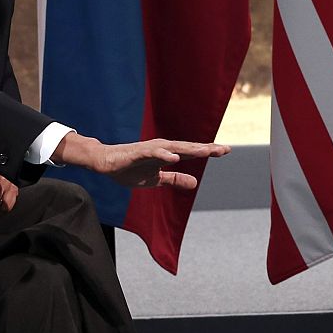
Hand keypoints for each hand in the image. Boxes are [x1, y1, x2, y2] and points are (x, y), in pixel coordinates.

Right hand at [55, 132, 229, 189]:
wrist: (106, 164)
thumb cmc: (130, 169)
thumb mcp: (156, 179)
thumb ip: (174, 179)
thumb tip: (195, 183)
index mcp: (167, 154)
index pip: (192, 153)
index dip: (208, 152)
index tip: (226, 151)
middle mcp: (162, 148)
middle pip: (188, 148)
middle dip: (206, 149)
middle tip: (224, 150)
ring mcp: (150, 149)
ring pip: (174, 148)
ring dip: (190, 149)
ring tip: (206, 151)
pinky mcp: (138, 153)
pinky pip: (153, 153)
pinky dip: (164, 154)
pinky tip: (174, 157)